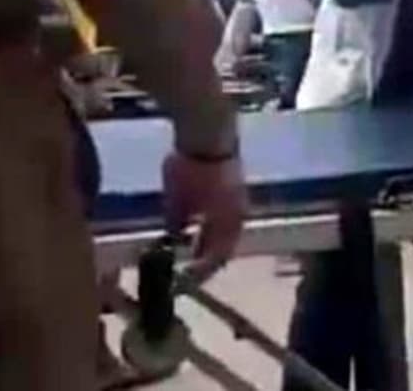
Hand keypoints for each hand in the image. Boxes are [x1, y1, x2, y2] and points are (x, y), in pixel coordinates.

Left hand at [162, 152, 247, 285]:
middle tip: (186, 269)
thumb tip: (172, 244)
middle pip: (224, 248)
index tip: (180, 281)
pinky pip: (226, 216)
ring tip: (190, 248)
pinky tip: (197, 223)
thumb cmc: (192, 168)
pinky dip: (212, 225)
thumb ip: (175, 226)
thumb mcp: (176, 201)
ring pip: (227, 232)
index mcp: (228, 224)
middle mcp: (239, 216)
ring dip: (210, 243)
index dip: (198, 273)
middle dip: (206, 261)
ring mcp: (240, 200)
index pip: (216, 259)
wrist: (208, 131)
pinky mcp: (236, 186)